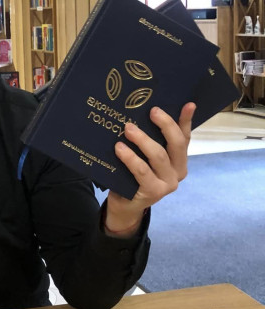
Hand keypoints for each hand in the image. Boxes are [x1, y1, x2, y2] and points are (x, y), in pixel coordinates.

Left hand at [104, 102, 195, 235]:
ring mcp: (168, 184)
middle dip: (165, 125)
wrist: (124, 204)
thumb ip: (150, 139)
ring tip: (128, 129)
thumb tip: (143, 113)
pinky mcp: (153, 192)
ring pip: (158, 156)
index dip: (186, 120)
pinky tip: (119, 148)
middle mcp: (178, 171)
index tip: (188, 104)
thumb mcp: (143, 155)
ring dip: (142, 140)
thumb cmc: (133, 175)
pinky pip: (142, 171)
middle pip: (177, 144)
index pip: (185, 136)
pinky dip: (130, 158)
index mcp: (179, 160)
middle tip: (151, 111)